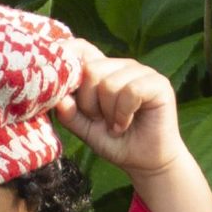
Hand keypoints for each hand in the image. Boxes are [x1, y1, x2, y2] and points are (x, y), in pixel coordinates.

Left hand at [55, 40, 186, 182]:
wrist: (144, 162)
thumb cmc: (115, 143)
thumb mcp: (85, 130)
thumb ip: (70, 114)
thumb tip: (57, 99)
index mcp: (102, 72)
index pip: (81, 49)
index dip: (67, 56)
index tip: (53, 76)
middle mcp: (121, 66)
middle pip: (90, 70)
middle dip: (88, 103)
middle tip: (100, 120)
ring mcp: (141, 72)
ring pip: (109, 83)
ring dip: (108, 113)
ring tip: (116, 125)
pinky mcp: (158, 83)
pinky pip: (131, 91)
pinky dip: (123, 114)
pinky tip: (125, 124)